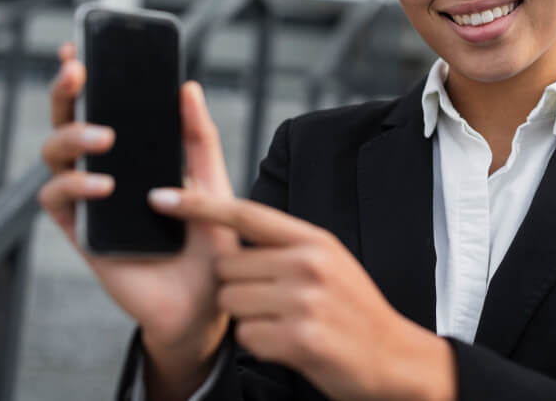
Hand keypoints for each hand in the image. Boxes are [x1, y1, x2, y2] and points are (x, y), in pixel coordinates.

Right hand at [38, 42, 239, 397]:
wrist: (210, 299)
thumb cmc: (211, 240)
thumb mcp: (214, 181)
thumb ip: (199, 137)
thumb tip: (187, 86)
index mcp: (135, 153)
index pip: (102, 105)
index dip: (85, 76)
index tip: (80, 46)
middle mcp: (106, 170)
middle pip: (68, 122)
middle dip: (66, 92)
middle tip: (78, 71)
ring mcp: (90, 200)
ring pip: (53, 155)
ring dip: (72, 137)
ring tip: (105, 137)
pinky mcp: (82, 233)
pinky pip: (57, 201)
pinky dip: (75, 186)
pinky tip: (104, 186)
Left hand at [147, 189, 457, 400]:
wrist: (394, 358)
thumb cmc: (355, 312)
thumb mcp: (331, 263)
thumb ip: (289, 246)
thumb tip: (237, 231)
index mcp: (314, 240)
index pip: (247, 214)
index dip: (200, 205)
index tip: (161, 196)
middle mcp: (309, 264)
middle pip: (227, 266)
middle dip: (235, 287)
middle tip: (270, 302)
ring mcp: (304, 301)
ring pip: (230, 302)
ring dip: (247, 317)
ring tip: (283, 323)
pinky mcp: (298, 338)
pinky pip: (245, 335)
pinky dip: (259, 344)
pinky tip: (288, 344)